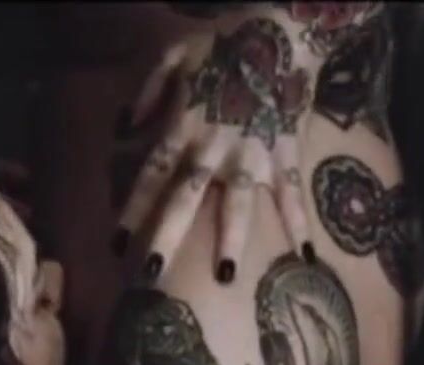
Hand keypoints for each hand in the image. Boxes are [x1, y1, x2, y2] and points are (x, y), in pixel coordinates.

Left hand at [111, 17, 319, 285]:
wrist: (281, 29)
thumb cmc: (225, 42)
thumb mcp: (175, 54)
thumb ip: (149, 90)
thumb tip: (126, 125)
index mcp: (184, 126)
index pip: (151, 175)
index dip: (133, 209)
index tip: (117, 244)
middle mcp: (214, 146)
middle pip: (185, 197)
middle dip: (167, 235)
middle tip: (152, 273)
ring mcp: (252, 151)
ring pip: (237, 202)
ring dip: (230, 240)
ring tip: (224, 276)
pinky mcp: (286, 150)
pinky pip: (292, 192)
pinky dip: (300, 223)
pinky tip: (306, 257)